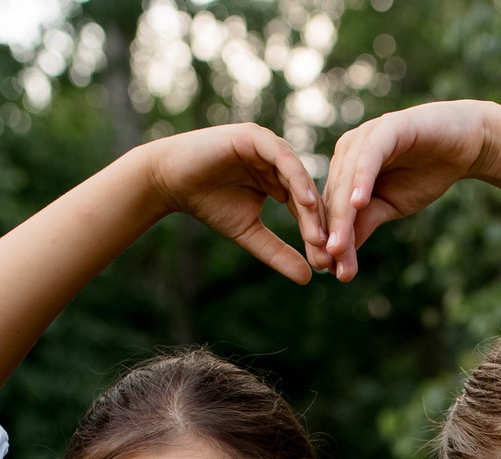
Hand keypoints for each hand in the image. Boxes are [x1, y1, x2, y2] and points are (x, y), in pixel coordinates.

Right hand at [155, 124, 327, 282]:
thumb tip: (308, 278)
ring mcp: (269, 146)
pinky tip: (305, 201)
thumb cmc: (207, 203)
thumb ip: (277, 252)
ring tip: (321, 231)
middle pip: (308, 194)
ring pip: (300, 177)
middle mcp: (279, 161)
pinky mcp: (256, 137)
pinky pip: (283, 158)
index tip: (327, 264)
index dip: (317, 235)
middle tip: (331, 252)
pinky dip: (296, 178)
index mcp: (280, 180)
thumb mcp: (248, 233)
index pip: (307, 209)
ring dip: (311, 204)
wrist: (170, 180)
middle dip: (320, 225)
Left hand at [319, 100, 500, 280]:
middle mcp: (349, 150)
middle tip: (329, 266)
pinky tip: (359, 204)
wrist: (465, 146)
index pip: (332, 207)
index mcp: (346, 168)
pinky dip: (362, 180)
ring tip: (338, 247)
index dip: (329, 238)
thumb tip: (340, 255)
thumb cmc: (426, 173)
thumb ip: (365, 222)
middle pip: (335, 197)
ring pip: (347, 180)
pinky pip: (369, 157)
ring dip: (342, 215)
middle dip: (332, 233)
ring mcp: (366, 136)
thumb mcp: (391, 205)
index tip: (328, 271)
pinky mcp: (387, 128)